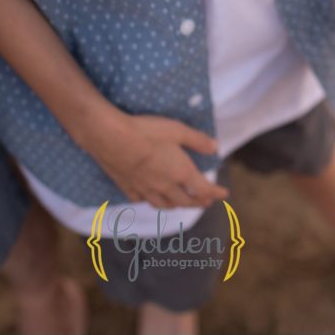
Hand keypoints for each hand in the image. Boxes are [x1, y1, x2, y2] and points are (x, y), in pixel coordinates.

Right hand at [89, 112, 229, 208]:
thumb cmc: (147, 132)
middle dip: (198, 202)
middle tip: (206, 201)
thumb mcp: (178, 130)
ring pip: (164, 204)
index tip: (224, 194)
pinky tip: (149, 197)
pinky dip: (150, 201)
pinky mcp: (127, 187)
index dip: (215, 193)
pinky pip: (142, 200)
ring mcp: (145, 189)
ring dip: (177, 205)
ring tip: (182, 203)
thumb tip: (215, 148)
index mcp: (181, 173)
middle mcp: (165, 186)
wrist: (110, 137)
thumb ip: (198, 140)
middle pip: (185, 201)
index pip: (203, 189)